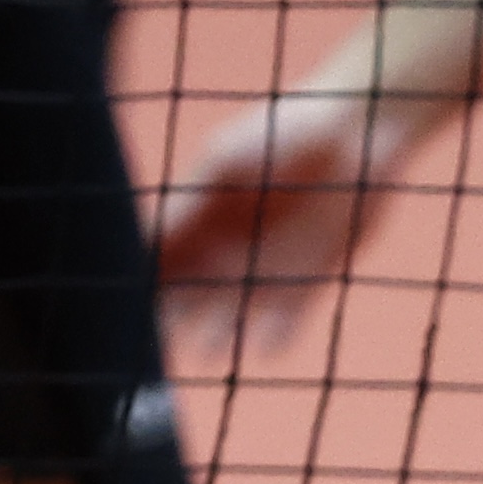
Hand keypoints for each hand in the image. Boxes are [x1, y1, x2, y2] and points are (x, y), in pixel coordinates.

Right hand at [156, 91, 409, 356]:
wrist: (358, 134)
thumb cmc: (283, 130)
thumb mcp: (228, 157)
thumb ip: (193, 193)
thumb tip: (152, 230)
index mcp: (201, 210)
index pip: (162, 251)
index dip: (143, 274)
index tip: (125, 297)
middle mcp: (231, 242)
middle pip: (194, 288)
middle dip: (175, 313)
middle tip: (157, 338)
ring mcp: (270, 262)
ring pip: (238, 307)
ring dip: (222, 330)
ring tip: (207, 353)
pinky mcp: (312, 275)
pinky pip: (292, 312)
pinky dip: (280, 332)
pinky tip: (268, 351)